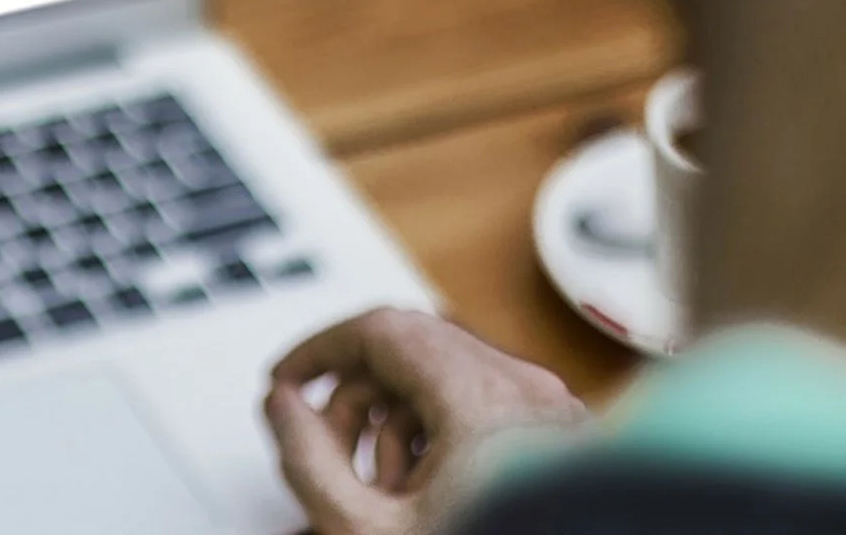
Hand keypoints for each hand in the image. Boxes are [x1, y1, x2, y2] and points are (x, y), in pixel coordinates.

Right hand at [263, 308, 587, 534]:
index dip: (318, 351)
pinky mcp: (561, 435)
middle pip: (410, 350)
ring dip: (395, 420)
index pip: (380, 330)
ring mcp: (551, 410)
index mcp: (482, 400)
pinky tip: (424, 491)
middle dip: (355, 397)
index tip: (286, 381)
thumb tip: (283, 404)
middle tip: (325, 448)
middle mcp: (526, 390)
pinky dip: (438, 433)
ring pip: (445, 377)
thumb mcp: (368, 530)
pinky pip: (482, 404)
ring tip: (381, 489)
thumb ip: (309, 461)